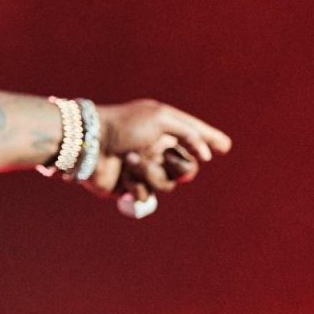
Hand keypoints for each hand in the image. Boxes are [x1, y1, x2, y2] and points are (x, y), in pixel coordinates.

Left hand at [79, 100, 231, 200]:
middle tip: (164, 155)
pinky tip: (124, 175)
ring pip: (168, 184)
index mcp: (166, 130)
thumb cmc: (124, 126)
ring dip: (150, 172)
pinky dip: (137, 185)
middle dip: (179, 165)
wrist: (89, 144)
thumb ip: (191, 133)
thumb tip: (206, 155)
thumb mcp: (162, 119)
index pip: (195, 137)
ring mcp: (145, 169)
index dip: (210, 141)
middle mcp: (157, 150)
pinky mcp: (131, 186)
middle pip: (188, 169)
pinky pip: (148, 195)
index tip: (224, 146)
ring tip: (130, 159)